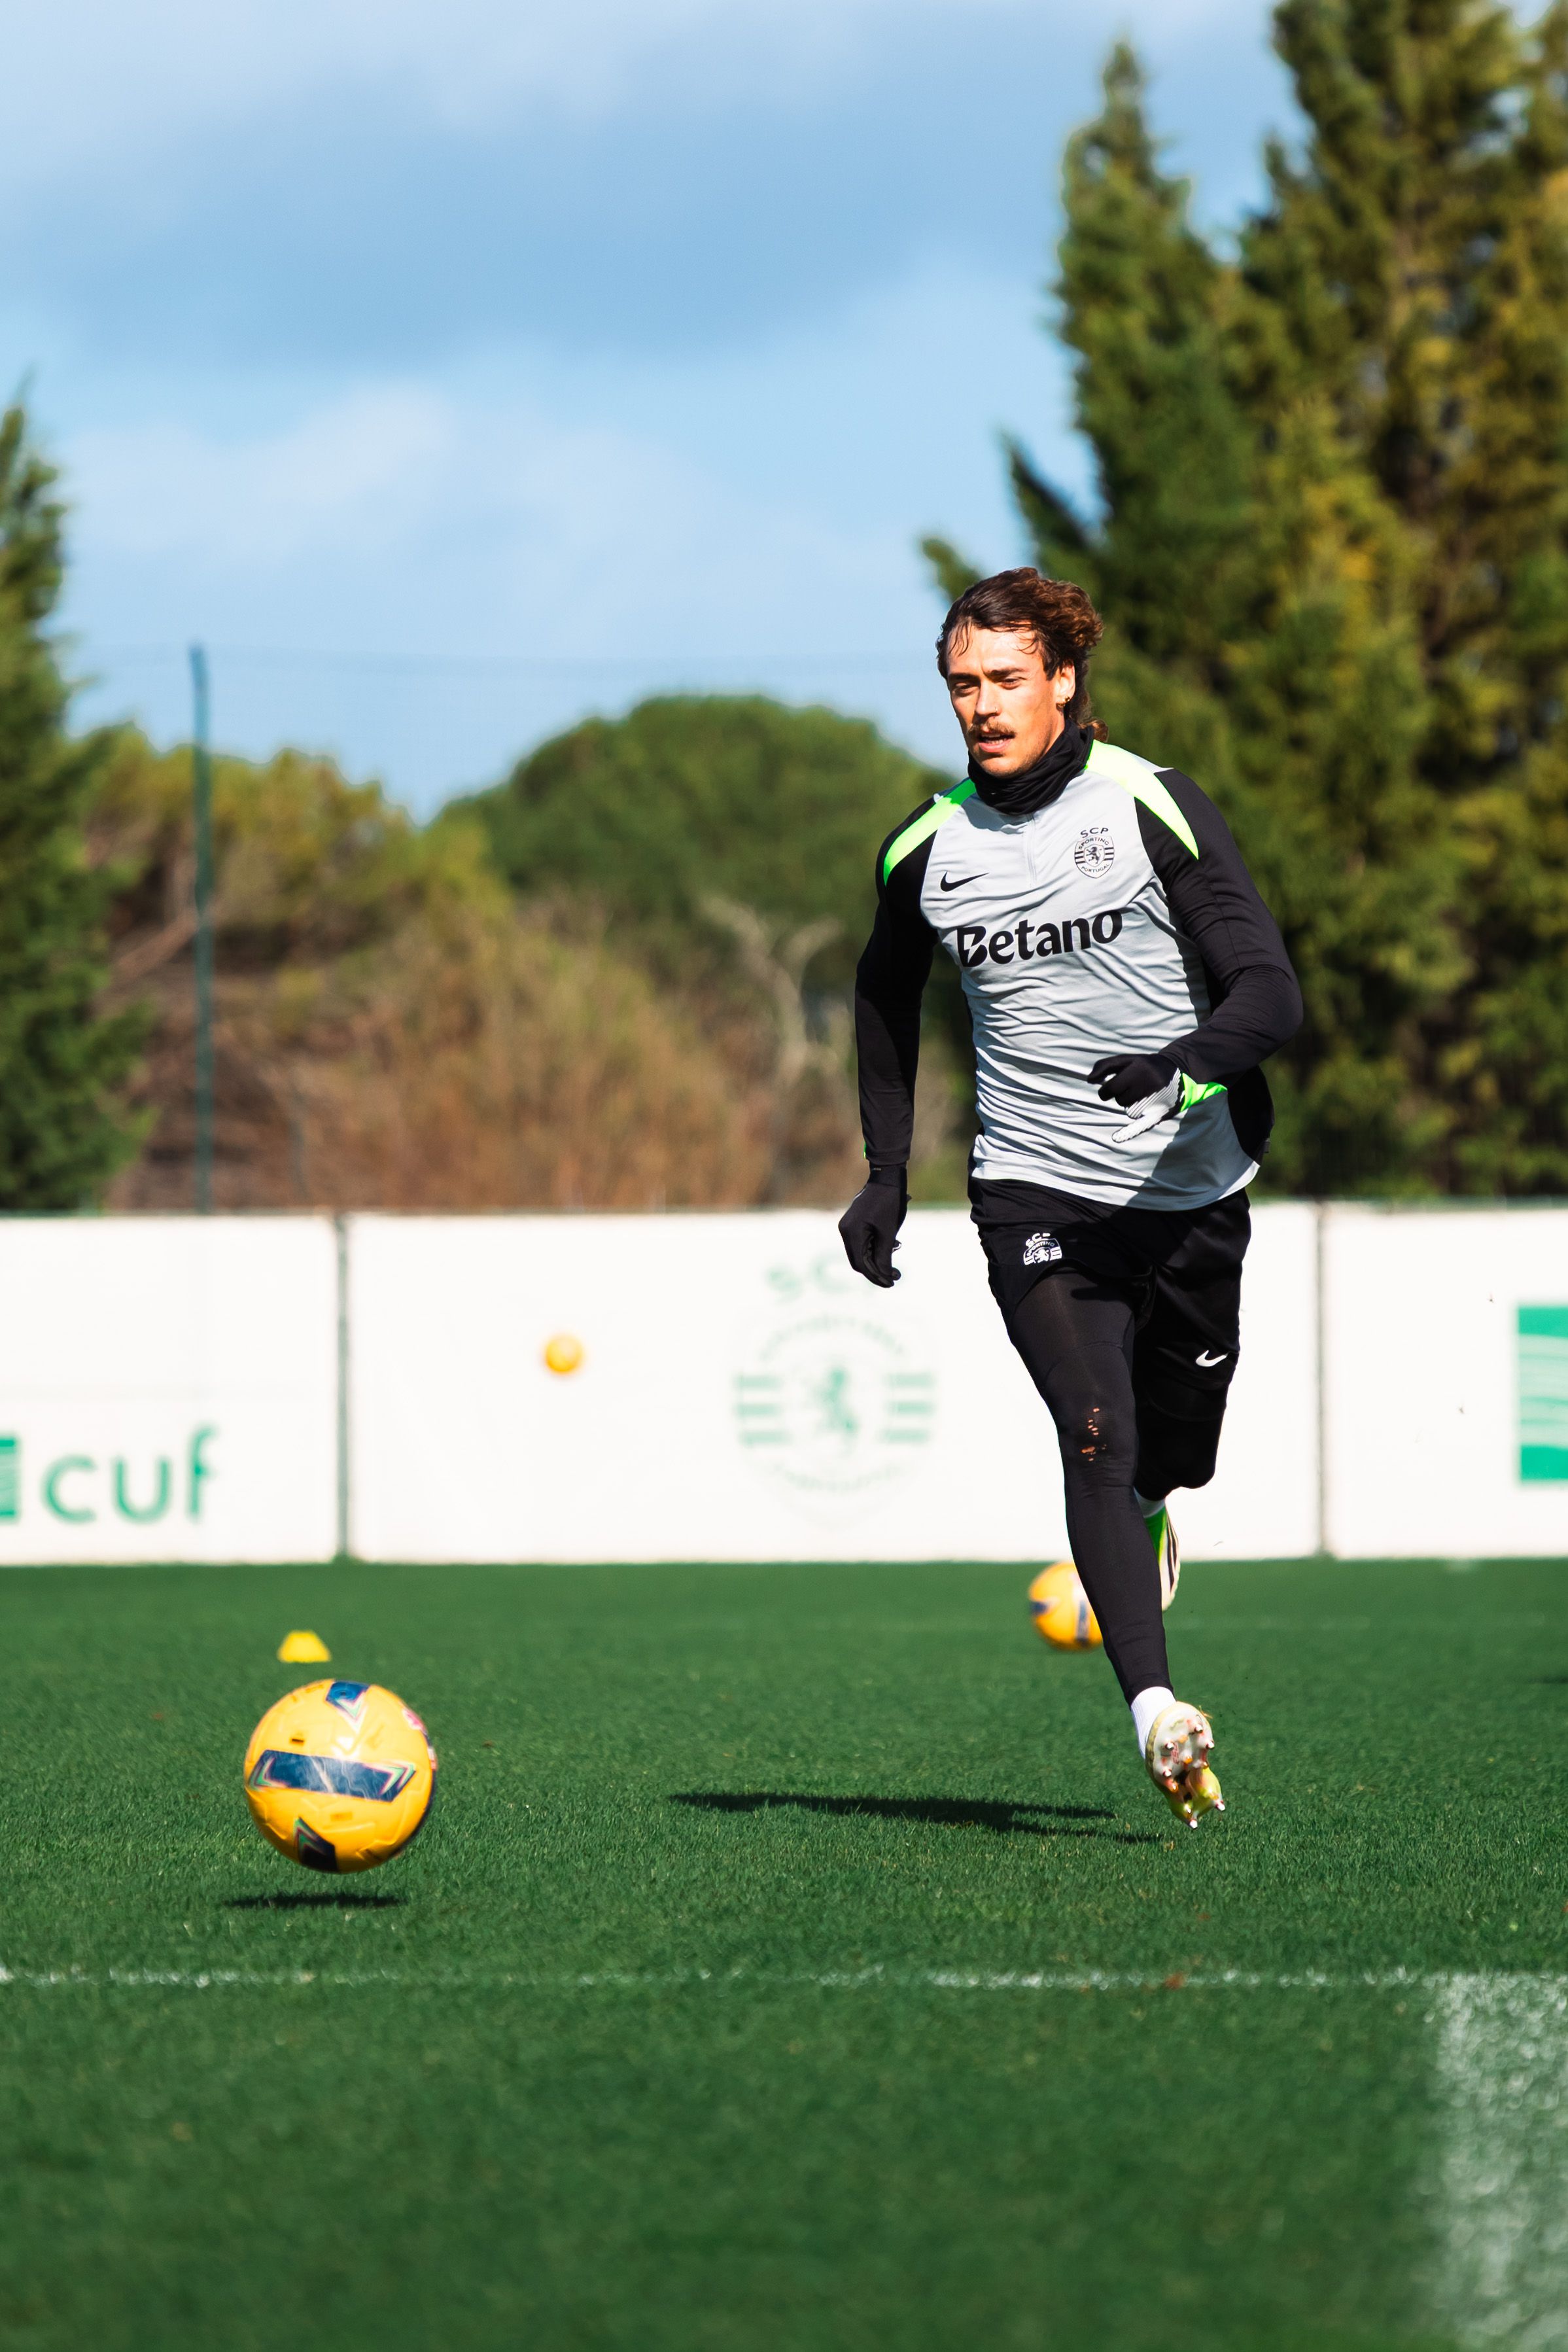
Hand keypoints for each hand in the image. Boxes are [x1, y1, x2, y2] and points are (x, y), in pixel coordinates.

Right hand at [838, 1168, 907, 1286]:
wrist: (886, 1177)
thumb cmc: (889, 1202)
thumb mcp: (888, 1232)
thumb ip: (884, 1255)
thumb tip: (885, 1275)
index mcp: (851, 1232)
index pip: (860, 1264)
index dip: (875, 1276)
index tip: (892, 1283)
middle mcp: (845, 1230)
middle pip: (858, 1261)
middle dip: (877, 1270)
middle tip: (896, 1276)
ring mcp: (848, 1227)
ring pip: (860, 1253)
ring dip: (877, 1260)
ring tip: (896, 1261)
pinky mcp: (854, 1223)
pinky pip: (862, 1243)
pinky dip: (875, 1249)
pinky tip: (891, 1247)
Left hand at [1086, 1053, 1180, 1145]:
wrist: (1178, 1072)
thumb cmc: (1145, 1066)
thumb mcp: (1127, 1060)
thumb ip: (1105, 1065)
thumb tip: (1089, 1080)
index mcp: (1139, 1068)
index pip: (1111, 1088)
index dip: (1106, 1090)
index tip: (1109, 1088)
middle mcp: (1149, 1083)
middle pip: (1120, 1100)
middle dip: (1121, 1096)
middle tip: (1132, 1088)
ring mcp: (1155, 1099)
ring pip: (1129, 1111)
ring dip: (1132, 1104)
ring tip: (1144, 1094)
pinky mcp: (1159, 1112)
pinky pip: (1141, 1125)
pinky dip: (1128, 1132)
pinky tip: (1115, 1138)